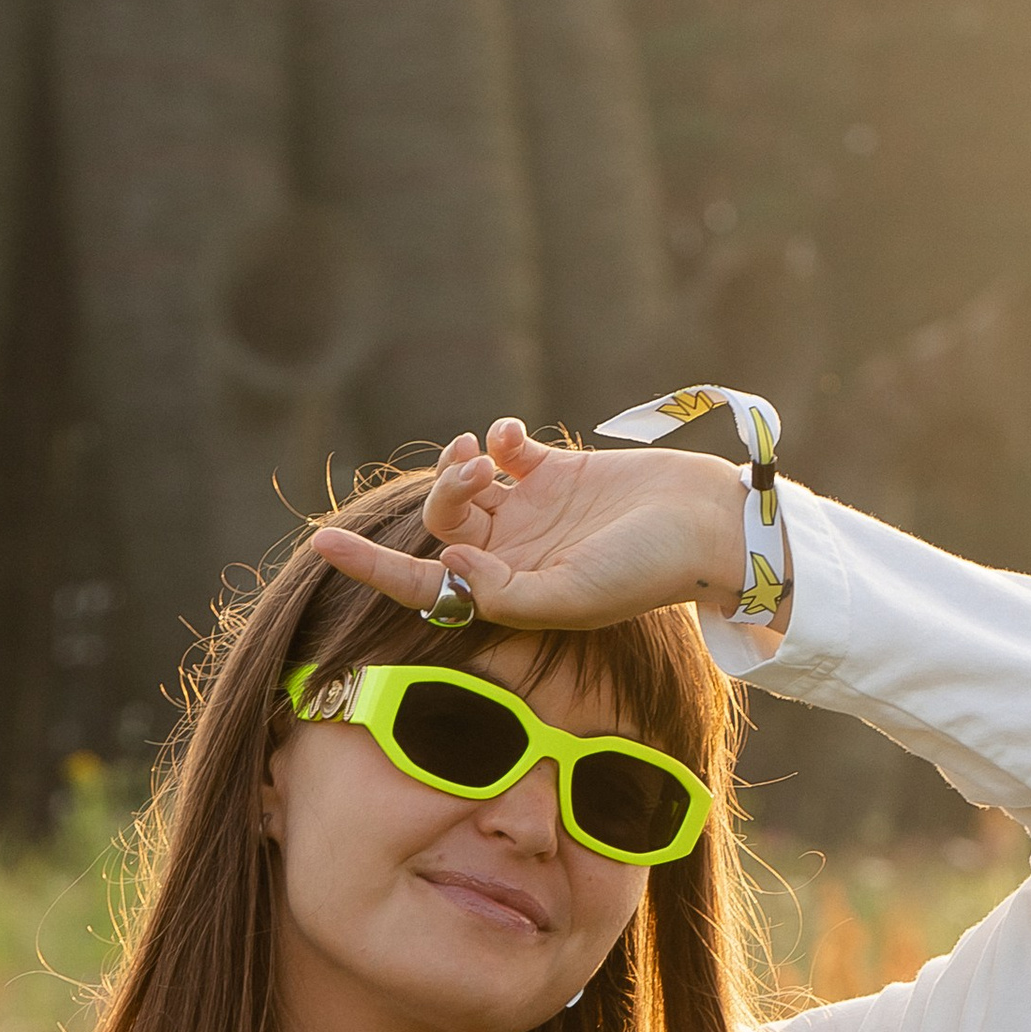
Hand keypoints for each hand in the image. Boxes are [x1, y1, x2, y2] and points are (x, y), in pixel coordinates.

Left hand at [310, 417, 741, 628]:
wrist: (709, 524)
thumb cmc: (647, 570)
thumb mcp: (571, 595)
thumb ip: (503, 590)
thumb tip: (448, 566)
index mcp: (510, 594)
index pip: (424, 585)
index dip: (371, 567)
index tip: (320, 541)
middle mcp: (514, 555)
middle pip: (443, 523)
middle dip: (442, 494)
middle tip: (473, 470)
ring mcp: (533, 513)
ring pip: (466, 484)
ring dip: (460, 462)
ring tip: (484, 450)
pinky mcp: (557, 473)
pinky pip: (504, 450)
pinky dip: (495, 438)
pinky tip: (508, 436)